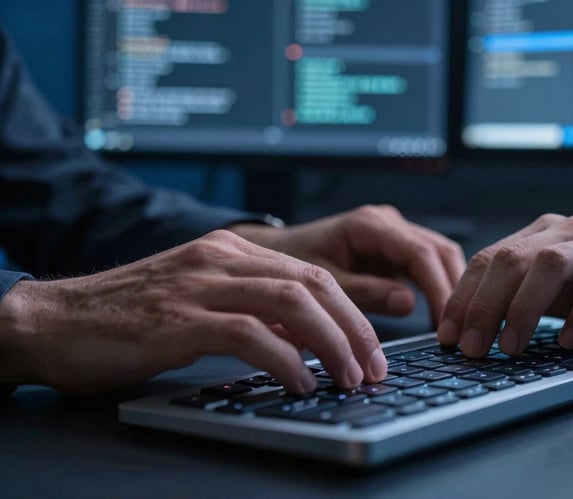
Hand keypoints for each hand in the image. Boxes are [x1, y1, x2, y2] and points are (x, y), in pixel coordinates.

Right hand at [0, 231, 386, 393]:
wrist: (55, 320)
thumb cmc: (129, 317)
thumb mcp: (201, 302)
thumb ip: (251, 310)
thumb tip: (304, 339)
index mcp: (231, 250)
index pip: (311, 273)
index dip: (351, 311)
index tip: (369, 347)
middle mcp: (221, 258)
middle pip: (313, 284)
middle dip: (355, 327)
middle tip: (372, 366)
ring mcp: (200, 284)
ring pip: (292, 303)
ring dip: (332, 344)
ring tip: (348, 377)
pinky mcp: (178, 318)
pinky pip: (250, 335)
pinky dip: (285, 360)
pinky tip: (299, 382)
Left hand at [230, 205, 465, 325]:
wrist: (277, 253)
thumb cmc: (292, 263)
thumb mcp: (324, 283)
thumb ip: (364, 292)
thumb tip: (408, 303)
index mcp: (368, 224)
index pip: (419, 252)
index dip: (438, 288)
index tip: (444, 323)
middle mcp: (387, 222)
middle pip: (439, 250)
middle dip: (452, 289)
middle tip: (456, 331)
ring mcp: (395, 233)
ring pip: (440, 256)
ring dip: (449, 289)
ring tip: (451, 328)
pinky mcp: (396, 249)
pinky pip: (428, 266)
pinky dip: (437, 289)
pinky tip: (439, 319)